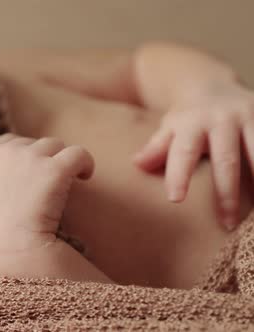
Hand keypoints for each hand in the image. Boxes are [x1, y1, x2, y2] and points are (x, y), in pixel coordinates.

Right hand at [0, 134, 93, 262]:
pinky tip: (85, 177)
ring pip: (56, 146)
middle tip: (49, 187)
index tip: (33, 176)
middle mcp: (6, 151)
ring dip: (62, 162)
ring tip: (67, 184)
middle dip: (44, 160)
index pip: (10, 141)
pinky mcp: (54, 169)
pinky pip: (78, 154)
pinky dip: (85, 163)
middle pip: (35, 143)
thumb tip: (22, 168)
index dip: (26, 156)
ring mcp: (30, 158)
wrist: (8, 251)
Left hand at [133, 81, 253, 229]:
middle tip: (227, 224)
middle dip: (227, 193)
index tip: (175, 199)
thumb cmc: (186, 118)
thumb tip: (137, 164)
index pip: (183, 153)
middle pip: (226, 161)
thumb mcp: (169, 129)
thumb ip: (157, 148)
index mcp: (192, 124)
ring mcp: (250, 117)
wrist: (212, 82)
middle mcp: (223, 120)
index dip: (179, 175)